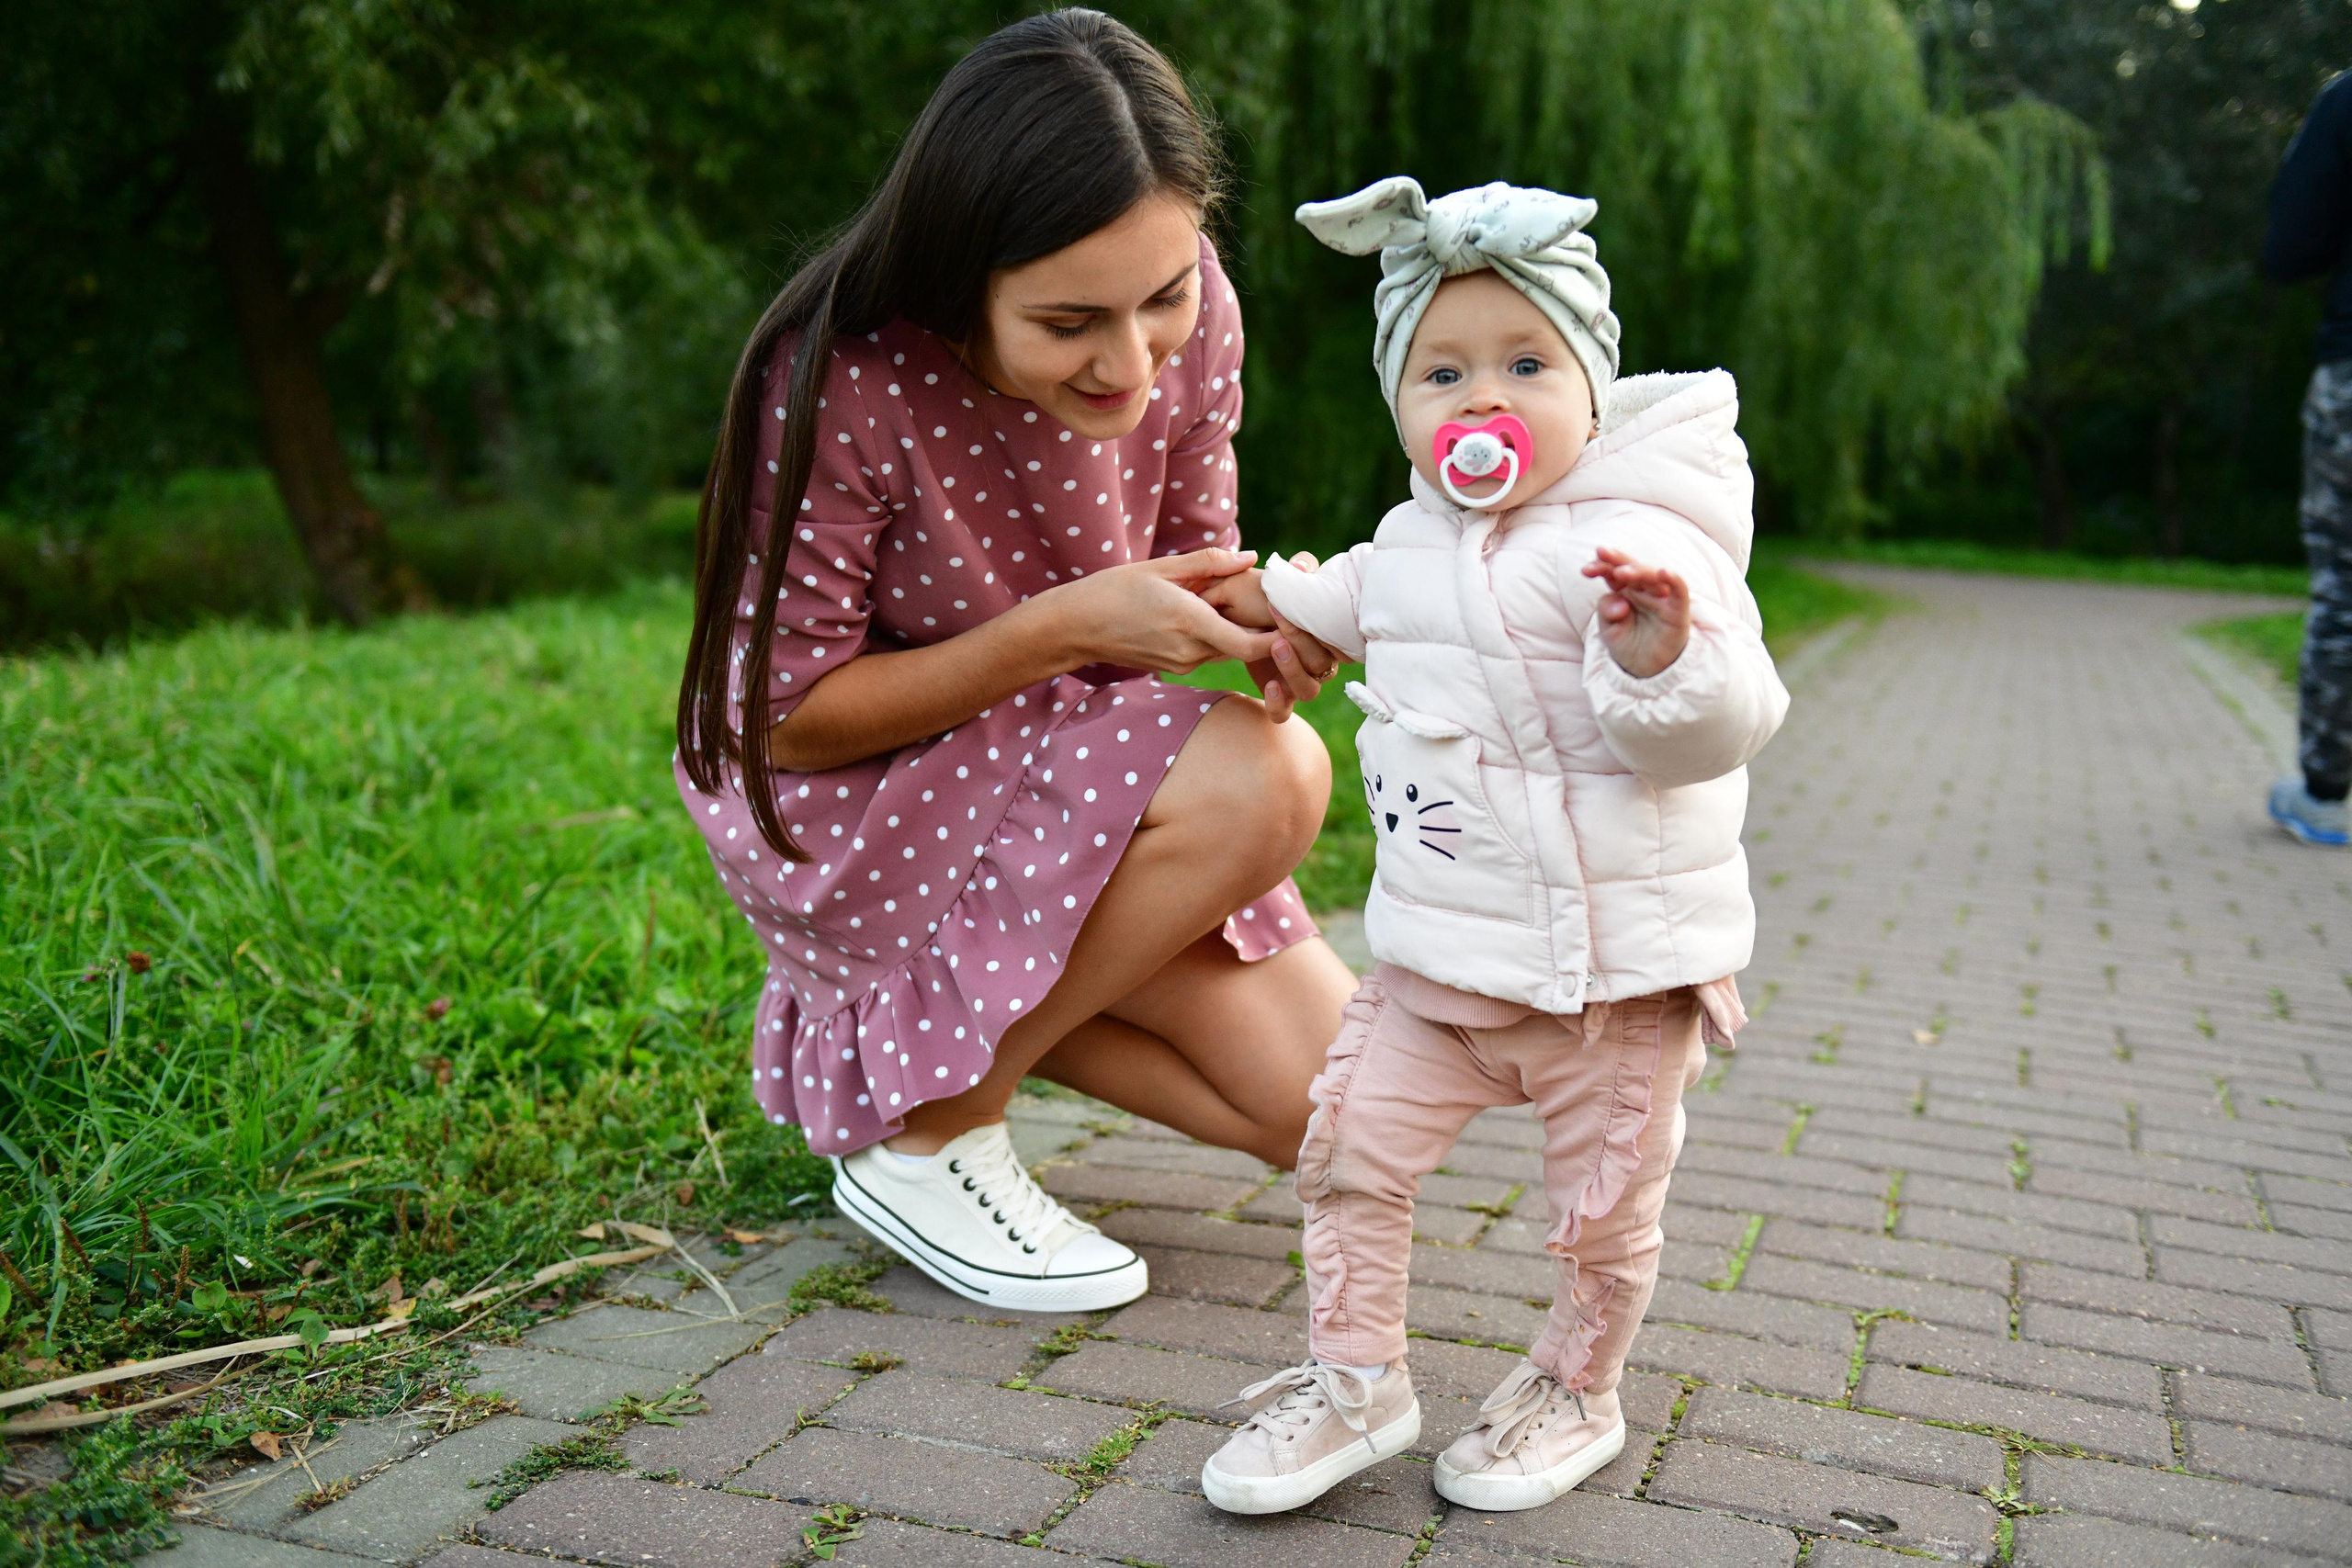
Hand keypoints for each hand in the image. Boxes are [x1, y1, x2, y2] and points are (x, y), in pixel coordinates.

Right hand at [1033, 548, 1277, 673]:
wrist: (1076, 626)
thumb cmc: (1114, 589)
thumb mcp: (1161, 567)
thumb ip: (1209, 562)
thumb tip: (1251, 557)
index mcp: (1189, 622)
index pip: (1251, 645)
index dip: (1279, 637)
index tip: (1293, 617)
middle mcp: (1190, 650)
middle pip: (1245, 648)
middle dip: (1266, 631)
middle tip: (1282, 606)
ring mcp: (1182, 663)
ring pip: (1228, 650)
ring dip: (1241, 631)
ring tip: (1251, 603)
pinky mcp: (1175, 667)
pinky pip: (1209, 652)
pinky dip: (1220, 635)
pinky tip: (1217, 613)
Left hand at [1195, 556, 1338, 719]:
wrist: (1245, 620)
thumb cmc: (1275, 597)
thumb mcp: (1289, 580)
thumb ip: (1301, 569)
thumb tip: (1300, 565)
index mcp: (1328, 637)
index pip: (1338, 640)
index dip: (1323, 627)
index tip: (1299, 606)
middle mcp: (1318, 663)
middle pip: (1321, 663)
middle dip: (1302, 641)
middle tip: (1279, 618)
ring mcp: (1299, 683)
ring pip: (1308, 689)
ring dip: (1294, 669)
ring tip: (1275, 646)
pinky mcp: (1279, 696)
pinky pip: (1282, 713)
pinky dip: (1278, 704)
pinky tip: (1269, 686)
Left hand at [1583, 546, 1690, 677]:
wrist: (1646, 669)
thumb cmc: (1627, 644)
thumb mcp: (1608, 629)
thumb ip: (1607, 611)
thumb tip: (1620, 602)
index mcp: (1624, 590)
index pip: (1612, 572)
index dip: (1601, 567)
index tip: (1586, 570)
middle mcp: (1643, 589)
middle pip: (1632, 568)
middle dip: (1617, 560)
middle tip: (1602, 553)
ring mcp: (1661, 597)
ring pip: (1652, 577)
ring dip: (1638, 571)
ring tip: (1621, 573)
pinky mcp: (1678, 609)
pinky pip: (1679, 590)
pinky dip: (1673, 579)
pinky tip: (1663, 572)